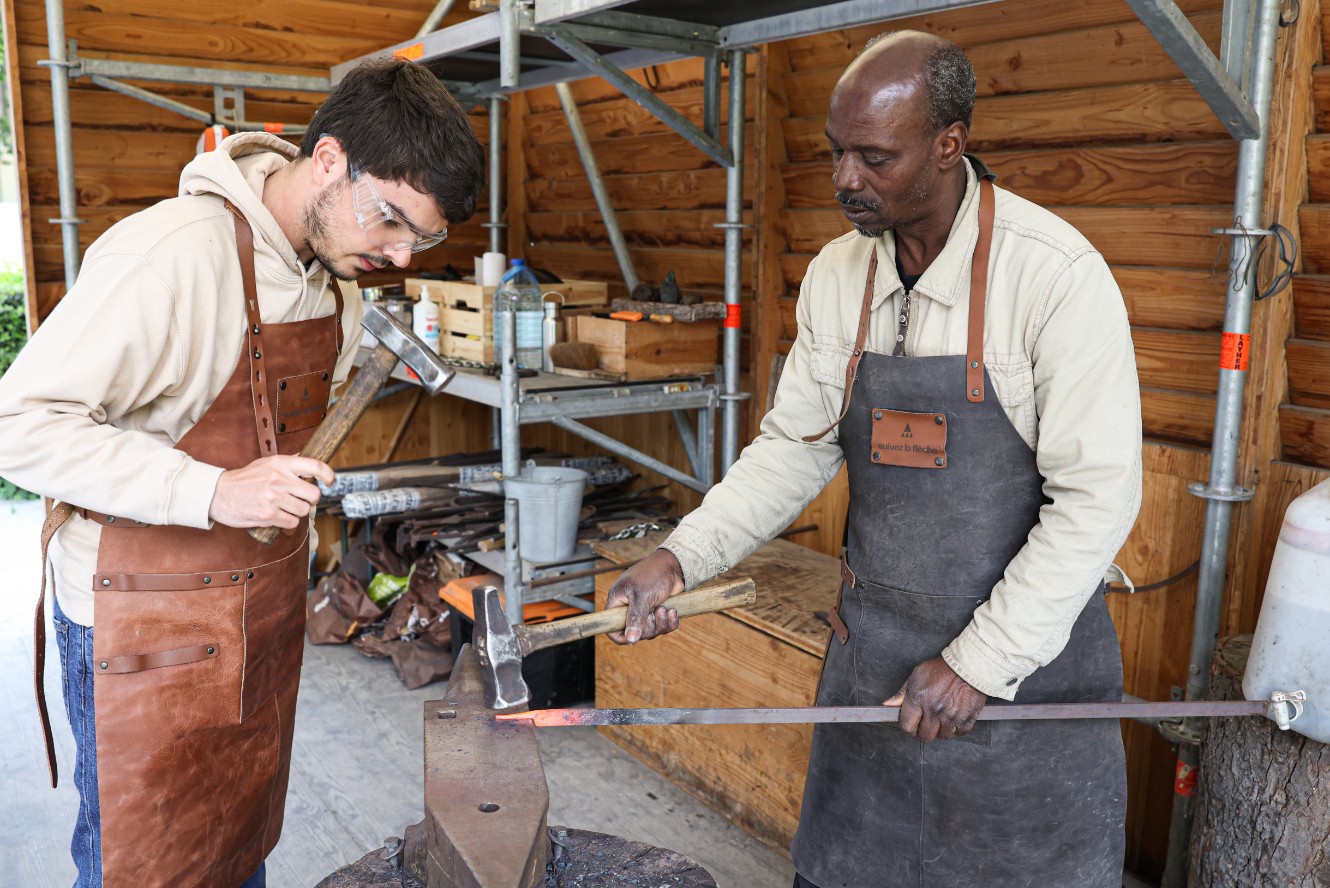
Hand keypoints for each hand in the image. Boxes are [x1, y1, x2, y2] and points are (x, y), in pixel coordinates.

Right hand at [208, 455, 333, 529]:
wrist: (218, 494)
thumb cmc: (244, 480)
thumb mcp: (265, 464)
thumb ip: (287, 463)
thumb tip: (306, 460)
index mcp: (281, 464)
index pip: (315, 466)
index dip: (328, 475)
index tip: (330, 482)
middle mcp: (280, 479)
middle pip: (314, 495)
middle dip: (310, 500)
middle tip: (300, 499)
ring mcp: (274, 498)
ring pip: (304, 510)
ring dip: (297, 512)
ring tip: (285, 508)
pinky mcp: (269, 515)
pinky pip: (292, 523)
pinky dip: (288, 523)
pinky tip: (279, 517)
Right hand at [604, 548, 684, 644]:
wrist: (675, 564)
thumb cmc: (653, 574)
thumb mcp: (642, 597)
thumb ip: (636, 619)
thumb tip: (631, 640)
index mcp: (618, 602)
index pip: (612, 627)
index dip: (622, 636)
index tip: (635, 637)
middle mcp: (629, 607)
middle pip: (635, 632)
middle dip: (649, 627)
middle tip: (656, 614)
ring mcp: (645, 610)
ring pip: (651, 631)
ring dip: (661, 624)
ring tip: (665, 610)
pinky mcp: (658, 610)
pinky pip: (663, 626)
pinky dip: (670, 622)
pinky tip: (673, 611)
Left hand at [884, 656, 986, 741]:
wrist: (967, 665)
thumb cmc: (940, 669)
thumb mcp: (916, 676)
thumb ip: (902, 694)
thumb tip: (887, 705)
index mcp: (918, 699)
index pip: (907, 727)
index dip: (909, 726)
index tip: (913, 722)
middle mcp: (934, 710)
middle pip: (925, 736)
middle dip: (924, 730)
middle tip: (928, 720)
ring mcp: (951, 716)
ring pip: (943, 736)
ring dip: (942, 729)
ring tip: (942, 716)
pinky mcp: (967, 718)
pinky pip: (960, 733)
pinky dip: (957, 728)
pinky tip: (954, 717)